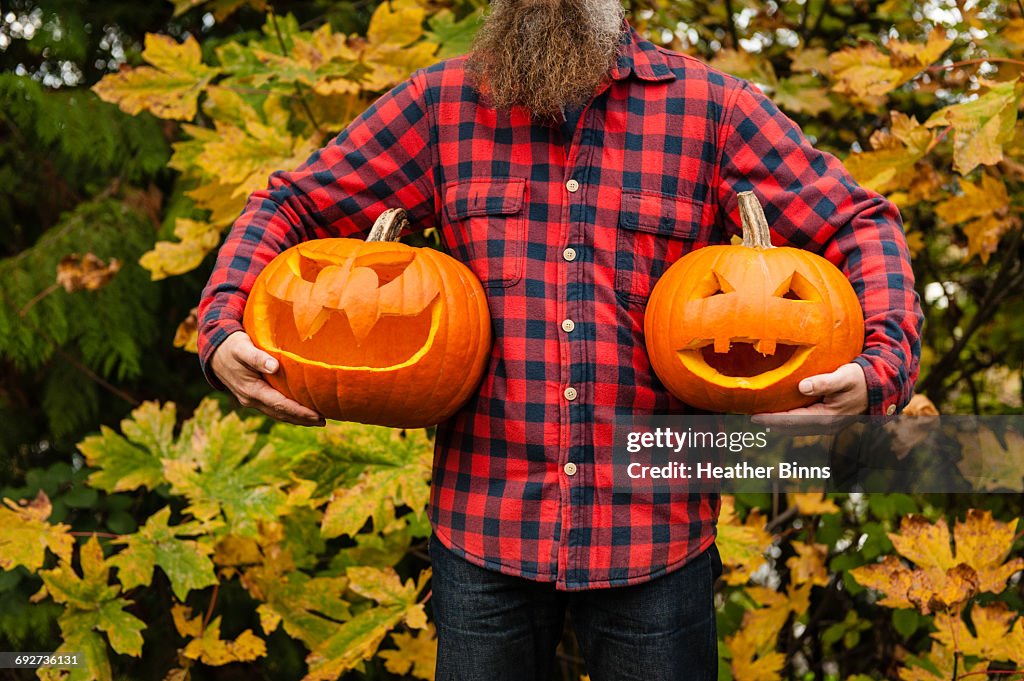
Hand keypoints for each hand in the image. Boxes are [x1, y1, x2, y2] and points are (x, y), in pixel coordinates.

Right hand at [210, 331, 325, 426]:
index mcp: (251, 391)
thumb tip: (274, 366)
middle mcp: (251, 399)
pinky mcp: (253, 396)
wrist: (213, 351)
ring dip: (296, 418)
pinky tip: (300, 410)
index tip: (318, 416)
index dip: (300, 412)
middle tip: (323, 421)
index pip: (280, 405)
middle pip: (281, 414)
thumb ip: (257, 357)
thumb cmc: (231, 346)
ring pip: (277, 413)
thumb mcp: (242, 348)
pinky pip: (273, 407)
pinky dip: (288, 411)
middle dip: (302, 419)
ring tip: (316, 420)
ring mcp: (251, 400)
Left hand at [751, 362, 867, 429]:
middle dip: (771, 423)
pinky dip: (788, 420)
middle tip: (749, 417)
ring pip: (796, 427)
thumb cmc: (859, 379)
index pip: (793, 420)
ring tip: (760, 418)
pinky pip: (802, 423)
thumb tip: (802, 387)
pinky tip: (779, 415)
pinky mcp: (827, 420)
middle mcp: (825, 425)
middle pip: (791, 427)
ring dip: (778, 424)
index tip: (754, 416)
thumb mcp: (843, 377)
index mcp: (827, 417)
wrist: (878, 387)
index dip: (772, 419)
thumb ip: (824, 382)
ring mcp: (826, 425)